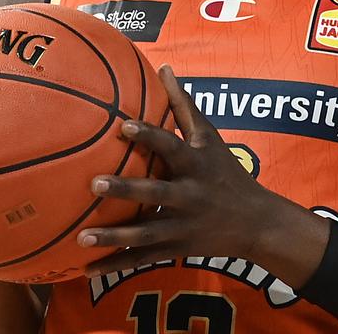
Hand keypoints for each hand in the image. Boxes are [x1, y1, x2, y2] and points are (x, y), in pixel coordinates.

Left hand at [76, 65, 322, 279]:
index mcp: (195, 164)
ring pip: (145, 233)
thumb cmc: (226, 172)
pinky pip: (143, 258)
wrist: (256, 223)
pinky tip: (86, 270)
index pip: (171, 146)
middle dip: (127, 189)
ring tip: (81, 237)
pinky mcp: (176, 248)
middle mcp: (189, 195)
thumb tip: (164, 67)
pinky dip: (116, 265)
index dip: (149, 136)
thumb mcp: (210, 137)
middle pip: (156, 193)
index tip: (123, 126)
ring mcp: (182, 225)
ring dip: (114, 237)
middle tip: (95, 183)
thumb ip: (183, 104)